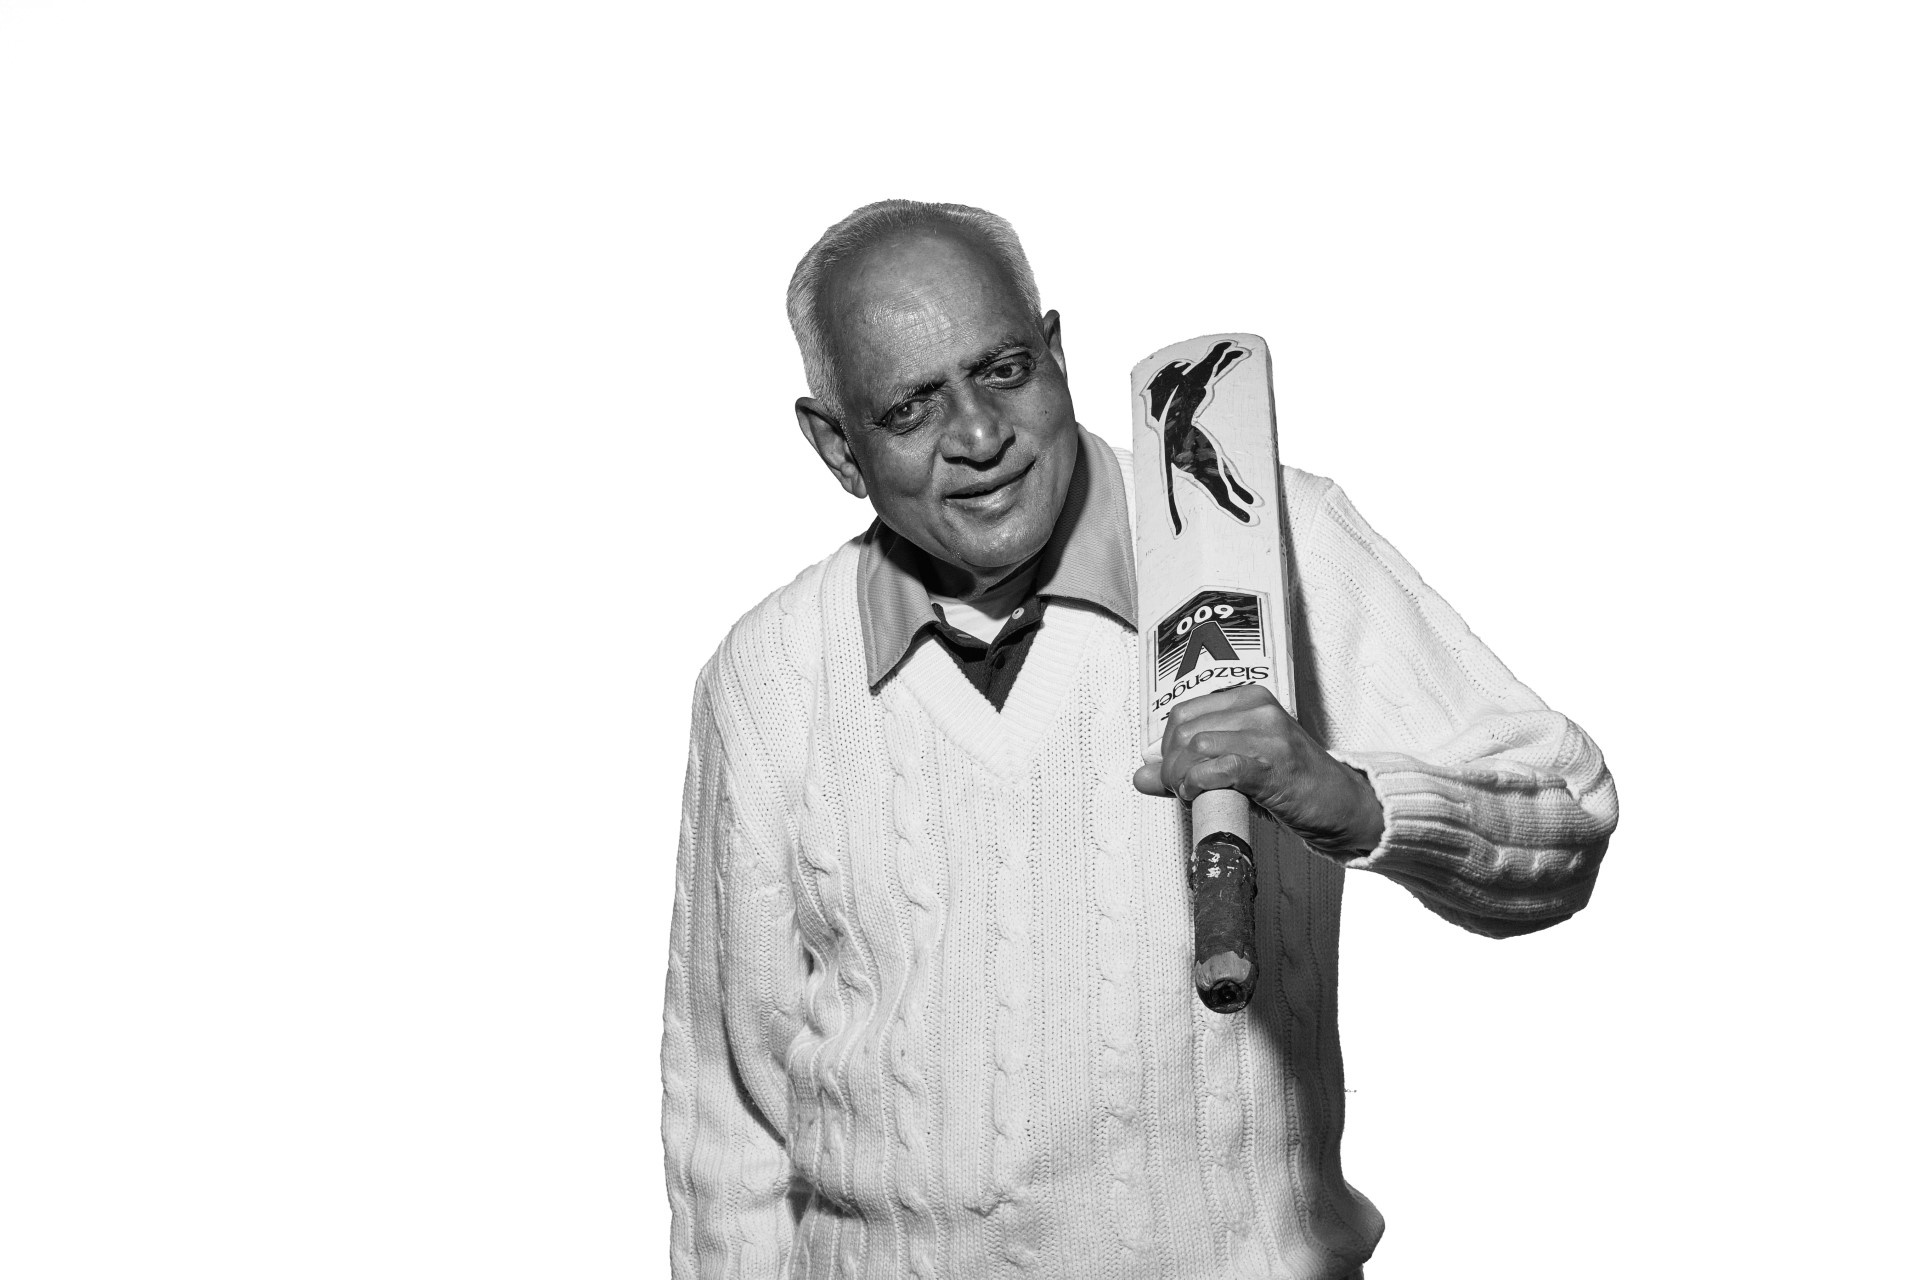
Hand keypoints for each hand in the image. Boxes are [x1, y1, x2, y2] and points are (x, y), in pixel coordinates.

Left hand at [1132, 684, 1384, 859]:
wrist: (1339, 803)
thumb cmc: (1289, 782)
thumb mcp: (1236, 764)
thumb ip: (1186, 767)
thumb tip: (1140, 775)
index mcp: (1248, 699)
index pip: (1182, 712)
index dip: (1167, 747)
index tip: (1175, 773)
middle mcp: (1258, 708)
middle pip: (1184, 729)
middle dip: (1171, 765)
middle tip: (1181, 789)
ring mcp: (1267, 734)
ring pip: (1196, 747)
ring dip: (1183, 778)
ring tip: (1194, 795)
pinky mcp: (1273, 765)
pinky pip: (1219, 768)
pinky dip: (1200, 784)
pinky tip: (1204, 796)